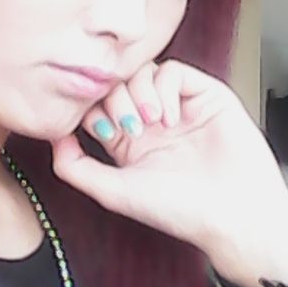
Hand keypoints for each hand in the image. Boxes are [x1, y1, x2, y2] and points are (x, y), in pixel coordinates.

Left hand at [51, 59, 287, 286]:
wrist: (236, 215)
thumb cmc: (179, 211)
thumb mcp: (115, 191)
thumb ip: (76, 167)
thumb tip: (51, 136)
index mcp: (129, 141)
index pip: (97, 105)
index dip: (93, 110)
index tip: (102, 131)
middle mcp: (151, 120)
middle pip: (117, 84)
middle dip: (117, 101)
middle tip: (131, 128)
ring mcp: (178, 105)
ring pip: (143, 72)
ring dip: (141, 93)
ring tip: (154, 122)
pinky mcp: (204, 94)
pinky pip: (174, 71)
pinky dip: (167, 88)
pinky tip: (173, 116)